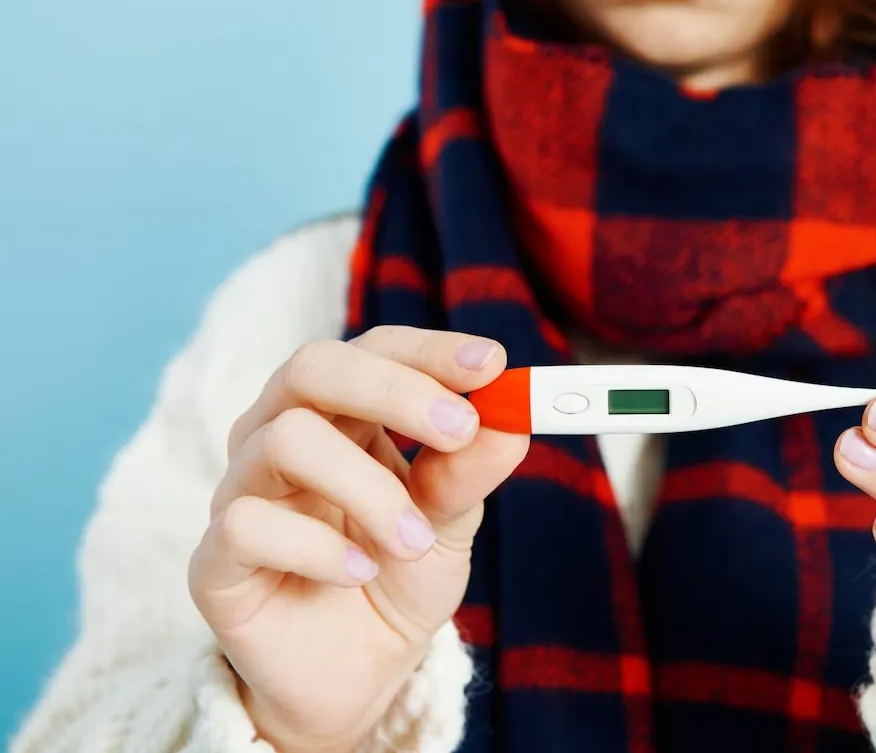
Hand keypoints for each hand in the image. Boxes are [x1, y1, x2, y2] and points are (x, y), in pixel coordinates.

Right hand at [187, 327, 527, 752]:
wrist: (360, 677)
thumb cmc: (398, 580)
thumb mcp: (450, 524)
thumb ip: (469, 472)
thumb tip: (511, 421)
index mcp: (342, 413)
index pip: (375, 348)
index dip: (430, 350)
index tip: (492, 364)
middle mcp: (280, 435)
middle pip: (313, 367)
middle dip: (394, 390)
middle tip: (460, 431)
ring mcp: (240, 491)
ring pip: (284, 439)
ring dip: (368, 487)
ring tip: (414, 540)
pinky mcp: (213, 560)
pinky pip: (247, 523)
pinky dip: (319, 548)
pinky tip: (360, 574)